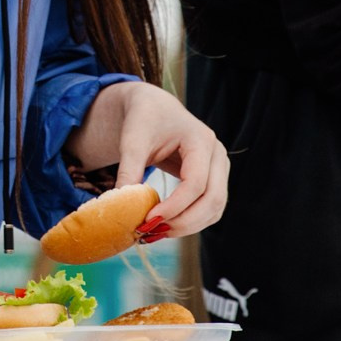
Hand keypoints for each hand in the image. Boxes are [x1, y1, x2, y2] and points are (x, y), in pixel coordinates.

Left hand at [65, 81, 229, 238]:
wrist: (154, 108)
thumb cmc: (144, 118)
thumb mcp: (133, 139)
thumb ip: (129, 170)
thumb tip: (120, 205)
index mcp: (201, 140)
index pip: (196, 182)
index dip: (175, 205)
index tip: (149, 218)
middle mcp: (217, 155)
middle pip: (213, 199)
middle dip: (184, 221)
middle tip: (153, 232)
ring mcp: (219, 168)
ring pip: (215, 209)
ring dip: (189, 226)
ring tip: (157, 232)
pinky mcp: (214, 180)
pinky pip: (210, 209)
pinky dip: (192, 222)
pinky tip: (167, 225)